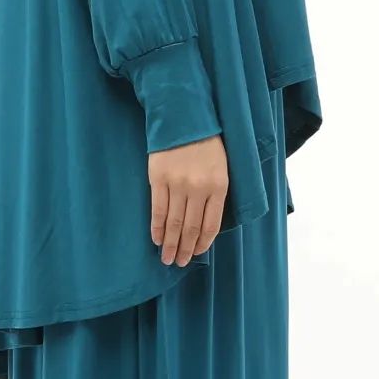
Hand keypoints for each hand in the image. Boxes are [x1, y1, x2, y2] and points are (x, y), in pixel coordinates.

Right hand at [148, 134, 228, 265]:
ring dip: (170, 243)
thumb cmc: (206, 141)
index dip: (203, 243)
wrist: (185, 115)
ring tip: (167, 257)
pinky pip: (158, 209)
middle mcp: (198, 187)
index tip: (196, 254)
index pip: (211, 224)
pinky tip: (157, 238)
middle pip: (191, 227)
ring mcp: (177, 184)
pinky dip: (157, 227)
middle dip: (185, 248)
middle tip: (179, 263)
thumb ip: (216, 191)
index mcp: (218, 185)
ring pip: (174, 222)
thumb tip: (206, 221)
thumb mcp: (221, 165)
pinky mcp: (158, 178)